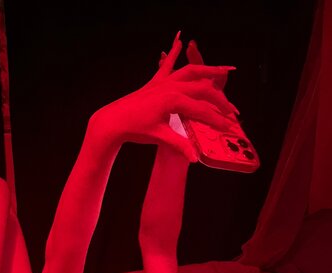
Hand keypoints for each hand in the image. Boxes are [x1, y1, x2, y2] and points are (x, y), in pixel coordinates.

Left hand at [90, 32, 237, 160]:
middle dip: (220, 101)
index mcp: (174, 100)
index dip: (216, 121)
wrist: (113, 121)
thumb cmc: (135, 129)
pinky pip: (167, 66)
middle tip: (233, 112)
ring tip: (224, 71)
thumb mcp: (159, 137)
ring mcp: (163, 82)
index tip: (228, 129)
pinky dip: (173, 54)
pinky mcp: (155, 83)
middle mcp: (171, 87)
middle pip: (203, 90)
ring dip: (208, 71)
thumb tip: (194, 157)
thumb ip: (179, 145)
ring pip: (191, 72)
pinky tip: (178, 42)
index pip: (201, 111)